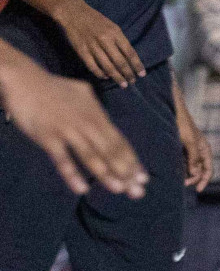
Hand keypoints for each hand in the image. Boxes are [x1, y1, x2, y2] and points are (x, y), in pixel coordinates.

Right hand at [0, 58, 145, 196]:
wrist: (25, 79)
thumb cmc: (53, 87)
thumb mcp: (82, 94)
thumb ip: (96, 109)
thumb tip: (107, 122)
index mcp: (97, 116)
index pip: (119, 142)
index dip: (132, 161)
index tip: (143, 178)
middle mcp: (87, 124)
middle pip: (110, 151)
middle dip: (125, 172)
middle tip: (138, 192)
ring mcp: (68, 130)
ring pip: (91, 155)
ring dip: (105, 174)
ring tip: (119, 189)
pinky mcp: (48, 137)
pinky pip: (62, 159)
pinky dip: (72, 174)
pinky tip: (82, 189)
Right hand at [53, 0, 144, 86]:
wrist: (73, 12)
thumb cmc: (96, 20)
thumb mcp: (112, 26)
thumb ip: (120, 40)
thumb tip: (129, 58)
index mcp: (115, 33)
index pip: (130, 52)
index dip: (137, 65)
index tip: (142, 74)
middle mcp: (105, 40)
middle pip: (120, 62)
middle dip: (128, 74)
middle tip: (132, 82)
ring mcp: (93, 46)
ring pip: (107, 66)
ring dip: (116, 77)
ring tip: (123, 84)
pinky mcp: (81, 50)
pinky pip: (92, 66)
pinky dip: (100, 73)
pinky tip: (105, 77)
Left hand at [176, 99, 212, 190]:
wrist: (172, 111)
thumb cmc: (182, 124)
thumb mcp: (189, 142)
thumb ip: (193, 158)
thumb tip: (195, 173)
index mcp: (204, 149)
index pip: (208, 169)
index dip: (205, 180)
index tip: (198, 189)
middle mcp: (198, 151)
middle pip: (199, 170)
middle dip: (193, 178)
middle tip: (183, 184)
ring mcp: (188, 150)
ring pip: (190, 167)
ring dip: (186, 174)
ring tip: (177, 179)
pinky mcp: (179, 149)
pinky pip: (181, 162)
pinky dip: (179, 168)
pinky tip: (173, 171)